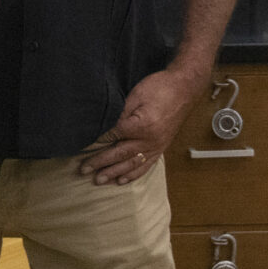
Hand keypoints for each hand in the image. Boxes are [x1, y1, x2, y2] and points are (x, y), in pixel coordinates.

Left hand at [77, 66, 204, 186]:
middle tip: (84, 170)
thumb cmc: (160, 88)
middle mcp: (149, 140)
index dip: (97, 141)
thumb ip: (120, 112)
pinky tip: (122, 180)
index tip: (83, 145)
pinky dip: (133, 174)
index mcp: (141, 125)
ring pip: (132, 164)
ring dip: (114, 173)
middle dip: (100, 163)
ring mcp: (156, 146)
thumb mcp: (136, 95)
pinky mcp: (161, 148)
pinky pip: (146, 165)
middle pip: (120, 154)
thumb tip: (104, 126)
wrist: (184, 89)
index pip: (113, 136)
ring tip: (99, 180)